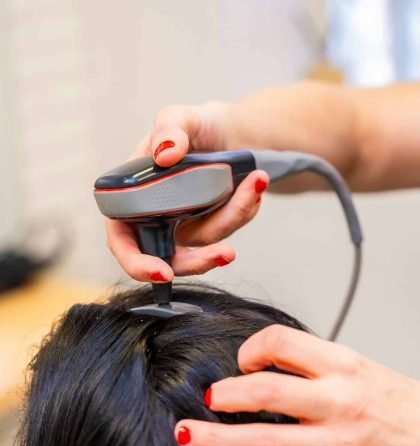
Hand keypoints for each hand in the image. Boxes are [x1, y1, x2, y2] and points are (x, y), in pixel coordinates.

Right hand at [106, 101, 268, 281]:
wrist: (227, 130)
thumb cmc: (193, 125)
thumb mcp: (179, 117)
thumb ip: (168, 129)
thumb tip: (165, 154)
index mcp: (132, 198)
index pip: (122, 241)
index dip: (137, 263)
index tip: (163, 272)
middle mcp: (156, 217)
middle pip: (169, 258)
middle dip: (200, 260)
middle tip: (227, 253)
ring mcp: (186, 224)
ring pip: (207, 242)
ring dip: (234, 215)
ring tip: (256, 181)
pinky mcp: (212, 223)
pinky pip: (229, 227)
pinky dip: (244, 207)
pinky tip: (254, 184)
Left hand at [175, 325, 419, 445]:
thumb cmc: (392, 401)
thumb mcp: (355, 365)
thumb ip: (309, 361)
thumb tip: (258, 360)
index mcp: (341, 364)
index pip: (280, 342)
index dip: (252, 349)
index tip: (243, 362)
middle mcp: (337, 401)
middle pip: (266, 391)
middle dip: (225, 394)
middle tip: (205, 397)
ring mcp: (337, 445)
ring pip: (266, 442)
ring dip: (220, 440)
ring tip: (187, 435)